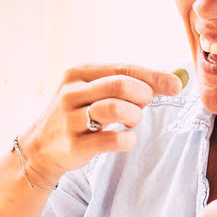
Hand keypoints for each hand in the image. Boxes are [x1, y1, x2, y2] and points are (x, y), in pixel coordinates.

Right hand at [15, 63, 181, 186]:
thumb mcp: (92, 90)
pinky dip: (128, 139)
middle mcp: (71, 92)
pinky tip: (126, 138)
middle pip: (121, 85)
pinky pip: (113, 139)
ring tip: (131, 122)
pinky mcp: (74, 145)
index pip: (124, 68)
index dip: (153, 76)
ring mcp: (70, 119)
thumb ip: (125, 82)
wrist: (40, 148)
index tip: (176, 85)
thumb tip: (173, 80)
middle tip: (142, 106)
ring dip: (134, 116)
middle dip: (142, 96)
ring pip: (116, 109)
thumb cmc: (76, 115)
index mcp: (77, 72)